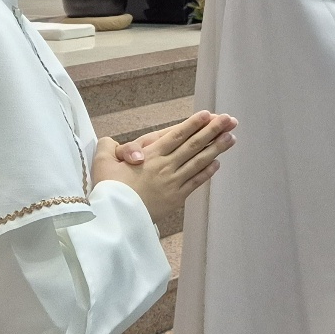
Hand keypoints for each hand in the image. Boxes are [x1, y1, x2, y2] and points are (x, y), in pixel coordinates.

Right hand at [93, 111, 237, 221]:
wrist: (116, 219)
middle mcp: (165, 166)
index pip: (176, 135)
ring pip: (199, 162)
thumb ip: (109, 147)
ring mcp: (173, 182)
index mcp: (150, 155)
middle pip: (193, 145)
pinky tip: (217, 163)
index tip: (208, 114)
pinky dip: (207, 172)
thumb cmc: (108, 190)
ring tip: (231, 137)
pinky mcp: (176, 198)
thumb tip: (121, 146)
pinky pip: (195, 182)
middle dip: (213, 131)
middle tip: (229, 119)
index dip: (193, 124)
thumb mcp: (103, 162)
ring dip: (216, 148)